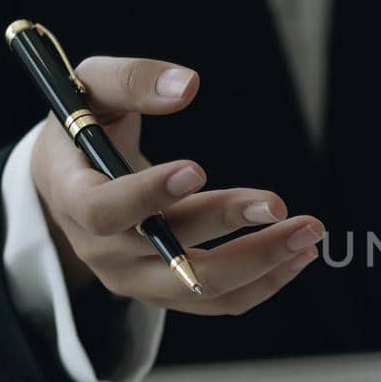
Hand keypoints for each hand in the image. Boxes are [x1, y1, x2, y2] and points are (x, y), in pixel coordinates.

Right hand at [31, 56, 324, 313]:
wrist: (71, 177)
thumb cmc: (84, 122)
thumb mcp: (92, 88)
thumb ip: (131, 79)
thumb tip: (187, 86)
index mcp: (72, 196)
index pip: (102, 211)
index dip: (147, 196)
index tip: (197, 169)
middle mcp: (100, 249)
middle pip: (165, 253)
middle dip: (224, 226)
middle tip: (278, 204)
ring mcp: (133, 278)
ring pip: (200, 286)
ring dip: (259, 262)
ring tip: (309, 233)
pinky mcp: (165, 290)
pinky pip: (218, 301)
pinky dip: (263, 282)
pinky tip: (300, 255)